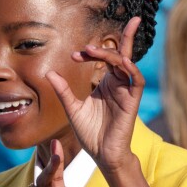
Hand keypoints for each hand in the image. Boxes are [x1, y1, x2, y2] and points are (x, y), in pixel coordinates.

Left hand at [45, 17, 142, 171]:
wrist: (101, 154)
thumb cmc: (90, 133)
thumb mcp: (72, 108)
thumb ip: (63, 90)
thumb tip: (49, 73)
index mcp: (106, 83)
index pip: (105, 58)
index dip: (91, 53)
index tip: (74, 55)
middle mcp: (118, 84)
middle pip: (122, 54)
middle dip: (125, 36)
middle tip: (103, 33)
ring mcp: (126, 91)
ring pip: (126, 64)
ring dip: (112, 54)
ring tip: (93, 50)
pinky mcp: (132, 101)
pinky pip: (136, 81)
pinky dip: (131, 69)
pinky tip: (122, 62)